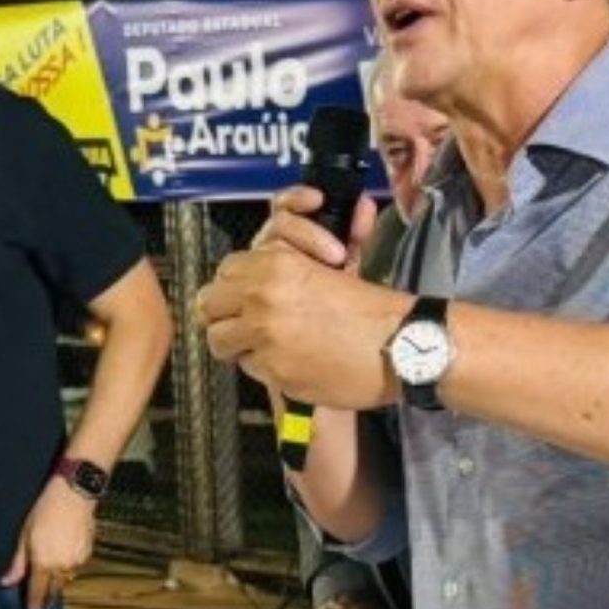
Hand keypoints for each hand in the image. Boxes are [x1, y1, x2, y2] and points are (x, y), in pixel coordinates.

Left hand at [3, 476, 95, 608]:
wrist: (74, 494)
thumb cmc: (45, 511)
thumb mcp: (25, 535)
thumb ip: (18, 563)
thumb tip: (6, 582)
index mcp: (44, 564)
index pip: (38, 593)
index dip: (34, 606)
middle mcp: (63, 567)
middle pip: (54, 591)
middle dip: (46, 596)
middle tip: (39, 600)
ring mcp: (77, 561)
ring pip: (65, 579)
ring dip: (56, 580)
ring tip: (49, 571)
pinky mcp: (88, 554)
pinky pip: (75, 567)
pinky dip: (67, 566)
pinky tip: (62, 554)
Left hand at [197, 189, 408, 408]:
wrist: (400, 345)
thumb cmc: (374, 307)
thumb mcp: (335, 266)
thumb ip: (301, 256)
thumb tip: (298, 237)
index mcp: (275, 264)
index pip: (226, 272)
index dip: (235, 287)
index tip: (246, 298)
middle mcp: (261, 296)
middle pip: (208, 303)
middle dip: (223, 313)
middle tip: (242, 323)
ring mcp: (263, 335)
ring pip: (217, 339)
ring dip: (234, 343)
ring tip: (257, 347)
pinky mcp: (273, 370)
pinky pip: (246, 367)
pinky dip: (261, 367)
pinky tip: (285, 363)